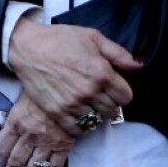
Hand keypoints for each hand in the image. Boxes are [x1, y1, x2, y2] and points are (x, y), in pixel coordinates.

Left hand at [0, 95, 76, 166]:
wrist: (70, 88)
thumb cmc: (42, 95)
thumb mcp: (21, 104)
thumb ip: (13, 123)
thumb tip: (5, 140)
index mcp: (16, 123)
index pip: (2, 148)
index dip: (0, 162)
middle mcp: (29, 135)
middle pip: (15, 163)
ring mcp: (47, 142)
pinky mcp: (63, 146)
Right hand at [7, 18, 140, 133]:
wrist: (29, 48)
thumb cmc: (60, 39)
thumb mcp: (94, 38)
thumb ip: (118, 53)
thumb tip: (138, 65)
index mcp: (102, 73)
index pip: (125, 97)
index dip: (123, 94)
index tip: (116, 91)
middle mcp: (89, 91)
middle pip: (111, 111)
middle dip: (111, 105)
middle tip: (103, 99)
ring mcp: (72, 104)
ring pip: (95, 121)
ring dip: (95, 115)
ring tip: (90, 107)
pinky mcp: (56, 112)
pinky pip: (75, 129)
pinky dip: (80, 126)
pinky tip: (78, 117)